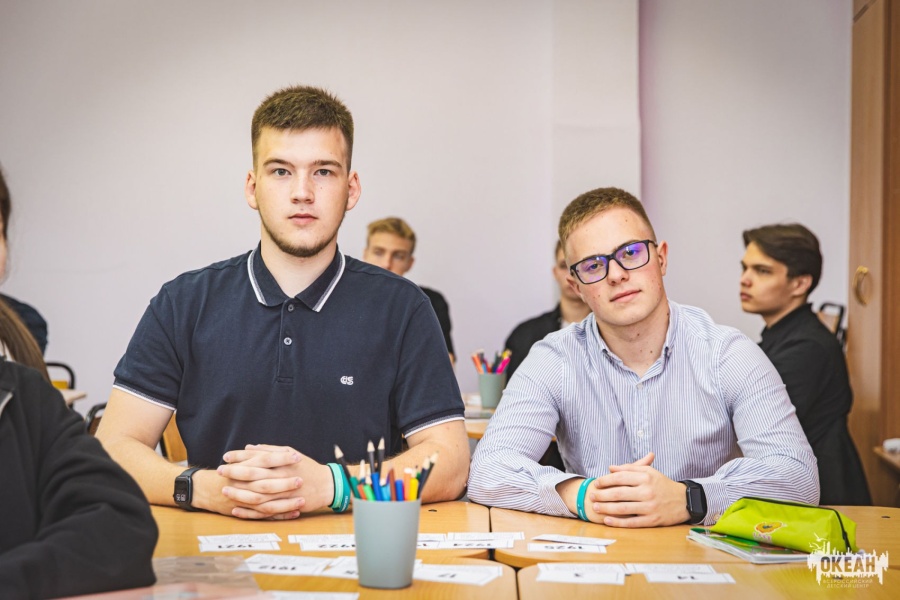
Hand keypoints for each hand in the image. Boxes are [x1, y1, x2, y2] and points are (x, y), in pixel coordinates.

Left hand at [214, 444, 332, 519]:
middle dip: (235, 472)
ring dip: (239, 493)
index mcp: (283, 462)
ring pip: (257, 495)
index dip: (240, 457)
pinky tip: (236, 509)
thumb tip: (250, 447)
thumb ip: (271, 449)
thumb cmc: (308, 467)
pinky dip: (249, 511)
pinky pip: (264, 511)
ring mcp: (283, 493)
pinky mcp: (285, 506)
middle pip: (254, 475)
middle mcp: (282, 476)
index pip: (257, 457)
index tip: (226, 456)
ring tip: (225, 490)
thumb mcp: (291, 453)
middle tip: (220, 471)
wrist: (328, 485)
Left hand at [588, 452, 688, 527]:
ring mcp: (650, 507)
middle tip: (591, 495)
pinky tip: (607, 520)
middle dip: (602, 495)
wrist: (684, 500)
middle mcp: (647, 491)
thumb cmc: (663, 484)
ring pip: (623, 508)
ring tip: (595, 507)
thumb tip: (611, 468)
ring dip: (606, 508)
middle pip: (619, 493)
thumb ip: (629, 468)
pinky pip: (632, 522)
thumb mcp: (649, 472)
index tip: (596, 483)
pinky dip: (618, 522)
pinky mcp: (652, 520)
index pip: (620, 477)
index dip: (606, 480)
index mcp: (646, 477)